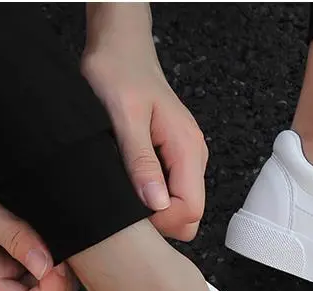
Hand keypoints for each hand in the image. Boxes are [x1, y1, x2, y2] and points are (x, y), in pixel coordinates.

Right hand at [0, 112, 76, 290]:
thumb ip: (13, 236)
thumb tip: (45, 266)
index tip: (57, 267)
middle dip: (59, 284)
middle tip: (64, 253)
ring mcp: (9, 263)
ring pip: (49, 286)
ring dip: (61, 270)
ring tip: (60, 242)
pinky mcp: (18, 248)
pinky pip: (47, 264)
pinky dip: (57, 255)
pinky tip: (55, 235)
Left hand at [81, 9, 207, 241]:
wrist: (120, 46)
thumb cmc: (119, 72)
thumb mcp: (123, 116)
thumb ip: (141, 161)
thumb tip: (157, 204)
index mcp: (188, 148)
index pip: (191, 210)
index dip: (162, 220)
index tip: (131, 211)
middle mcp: (193, 156)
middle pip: (190, 215)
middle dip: (160, 220)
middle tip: (124, 202)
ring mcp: (185, 159)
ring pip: (179, 207)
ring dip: (152, 208)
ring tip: (123, 187)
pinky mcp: (173, 159)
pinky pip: (170, 193)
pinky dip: (149, 197)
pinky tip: (128, 180)